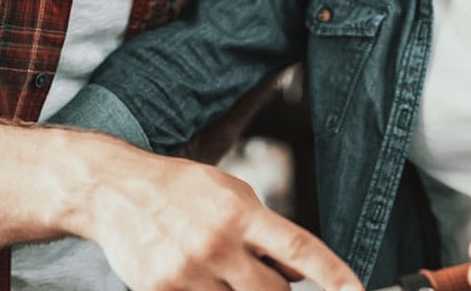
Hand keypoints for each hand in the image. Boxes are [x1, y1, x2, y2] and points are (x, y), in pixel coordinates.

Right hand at [77, 140, 362, 290]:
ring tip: (220, 267)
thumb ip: (266, 231)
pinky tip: (198, 274)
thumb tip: (299, 272)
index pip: (297, 247)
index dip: (331, 273)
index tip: (355, 290)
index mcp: (239, 213)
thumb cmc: (180, 190)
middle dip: (275, 289)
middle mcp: (216, 243)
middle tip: (257, 270)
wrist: (116, 190)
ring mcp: (188, 272)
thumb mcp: (231, 194)